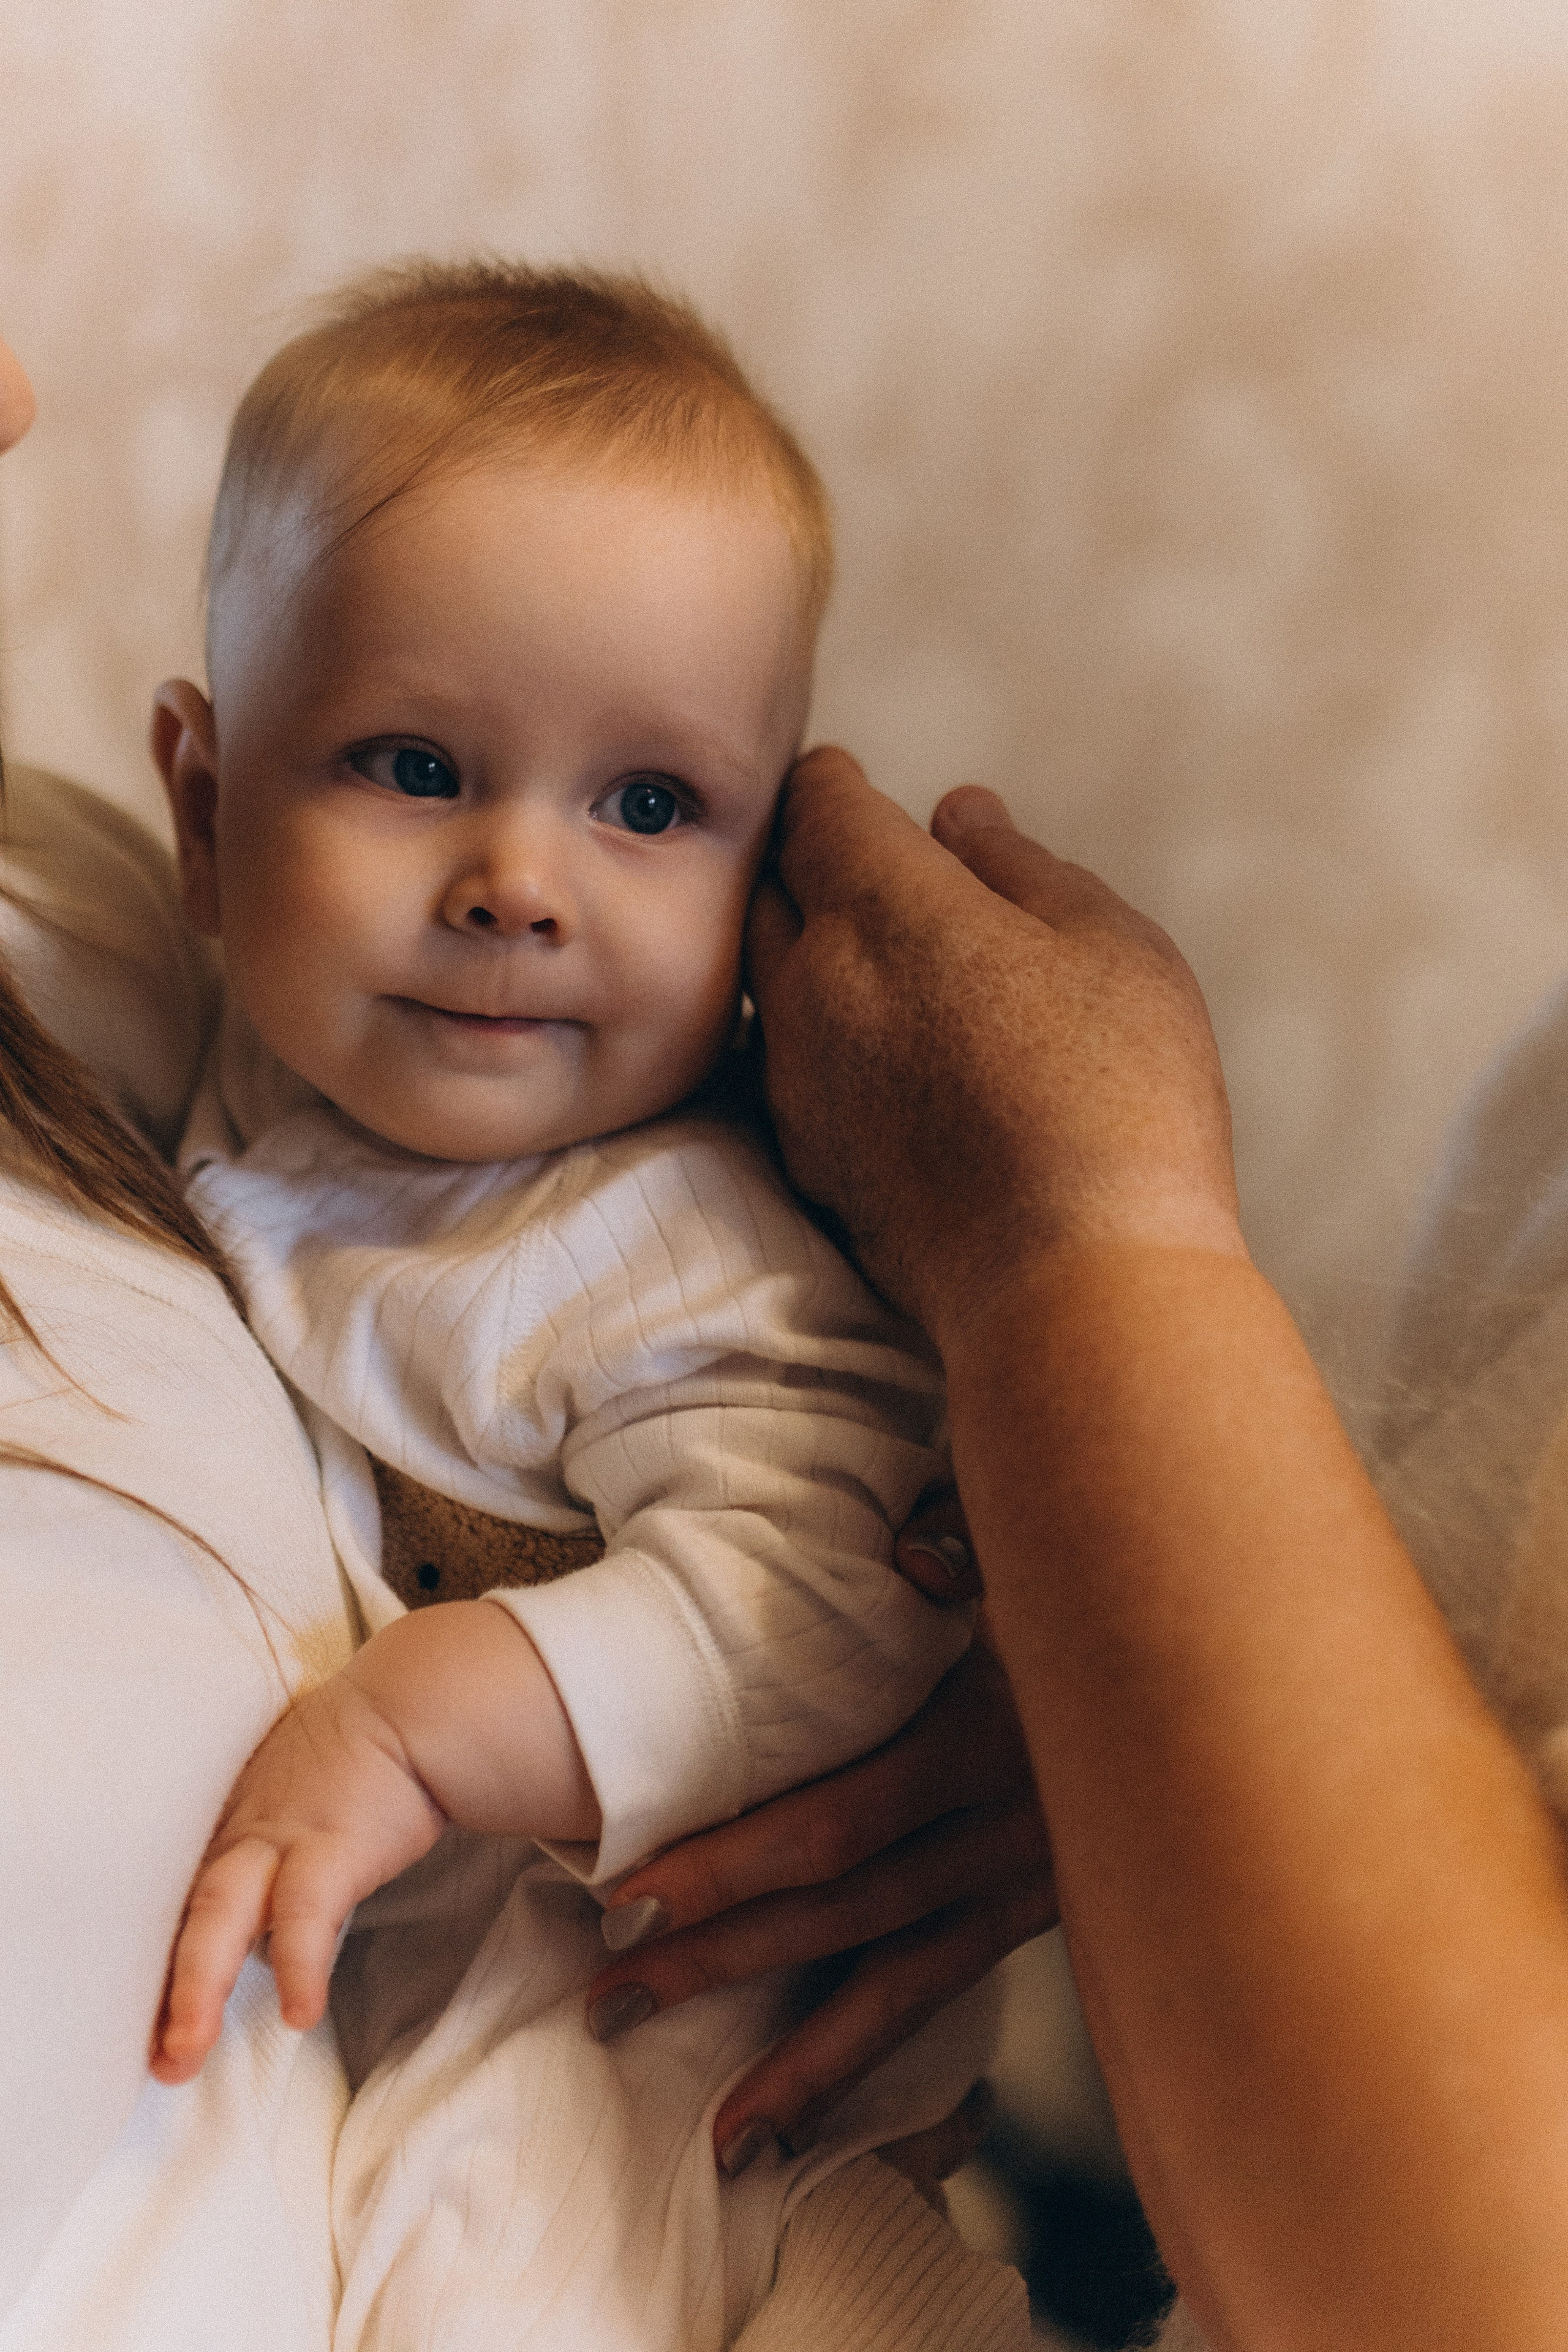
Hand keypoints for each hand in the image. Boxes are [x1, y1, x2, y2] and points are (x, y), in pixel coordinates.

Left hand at [150, 1669, 444, 2083]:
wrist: (409, 1708)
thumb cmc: (354, 1752)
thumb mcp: (283, 1792)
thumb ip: (256, 1841)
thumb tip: (249, 1918)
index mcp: (225, 1825)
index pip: (170, 1902)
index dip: (147, 1961)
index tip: (136, 2022)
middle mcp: (239, 1835)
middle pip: (182, 1912)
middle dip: (162, 1988)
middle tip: (153, 2057)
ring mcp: (281, 1840)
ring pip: (219, 1915)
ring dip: (198, 1985)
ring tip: (186, 2050)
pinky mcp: (332, 1849)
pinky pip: (305, 1916)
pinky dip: (299, 1965)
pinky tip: (301, 2014)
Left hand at [585, 1585, 1052, 2175]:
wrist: (1192, 1685)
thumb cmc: (1077, 1604)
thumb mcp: (1027, 1566)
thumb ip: (964, 1551)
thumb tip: (914, 1556)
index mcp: (983, 1736)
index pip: (839, 1820)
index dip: (733, 1864)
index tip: (626, 1893)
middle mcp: (1006, 1827)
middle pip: (844, 1908)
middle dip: (722, 1955)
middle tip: (608, 1996)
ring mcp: (1023, 1886)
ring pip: (892, 1984)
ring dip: (795, 2059)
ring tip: (710, 2131)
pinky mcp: (1027, 1921)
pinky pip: (932, 2002)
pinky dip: (857, 2064)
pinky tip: (786, 2124)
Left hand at [745, 749, 1244, 1344]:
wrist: (1073, 1281)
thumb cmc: (1119, 1095)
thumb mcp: (1109, 945)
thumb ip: (1020, 867)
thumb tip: (958, 814)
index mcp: (885, 905)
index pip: (818, 805)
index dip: (833, 784)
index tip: (848, 782)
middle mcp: (813, 983)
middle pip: (773, 888)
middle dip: (807, 863)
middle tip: (857, 864)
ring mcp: (797, 1080)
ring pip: (770, 984)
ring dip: (805, 957)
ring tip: (873, 963)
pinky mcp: (807, 1160)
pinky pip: (787, 1069)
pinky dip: (819, 1041)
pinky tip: (879, 1061)